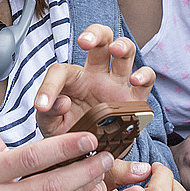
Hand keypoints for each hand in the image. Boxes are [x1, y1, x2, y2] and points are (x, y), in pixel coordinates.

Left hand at [33, 24, 153, 137]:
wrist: (90, 157)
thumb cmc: (69, 136)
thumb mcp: (50, 128)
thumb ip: (48, 115)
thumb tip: (61, 102)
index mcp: (72, 80)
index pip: (60, 71)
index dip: (49, 87)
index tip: (42, 107)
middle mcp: (96, 76)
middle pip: (100, 41)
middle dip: (95, 33)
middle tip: (85, 41)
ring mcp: (117, 85)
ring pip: (125, 52)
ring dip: (122, 46)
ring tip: (116, 49)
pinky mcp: (135, 101)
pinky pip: (147, 80)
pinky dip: (145, 75)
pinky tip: (135, 80)